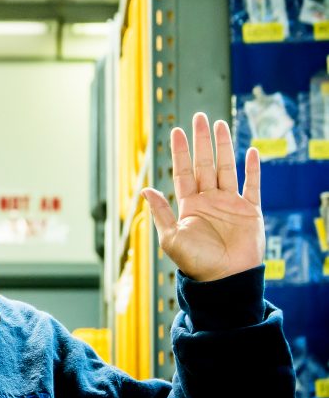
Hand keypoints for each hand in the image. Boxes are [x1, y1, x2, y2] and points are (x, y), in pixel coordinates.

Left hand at [141, 112, 264, 282]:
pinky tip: (251, 152)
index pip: (183, 172)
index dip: (180, 152)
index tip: (176, 131)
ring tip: (220, 124)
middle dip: (201, 141)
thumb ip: (160, 212)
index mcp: (189, 205)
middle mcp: (209, 200)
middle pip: (205, 164)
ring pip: (227, 168)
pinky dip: (253, 169)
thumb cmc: (196, 263)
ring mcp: (230, 204)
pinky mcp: (250, 211)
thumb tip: (144, 189)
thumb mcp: (171, 237)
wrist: (225, 280)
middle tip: (199, 117)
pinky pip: (252, 186)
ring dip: (224, 147)